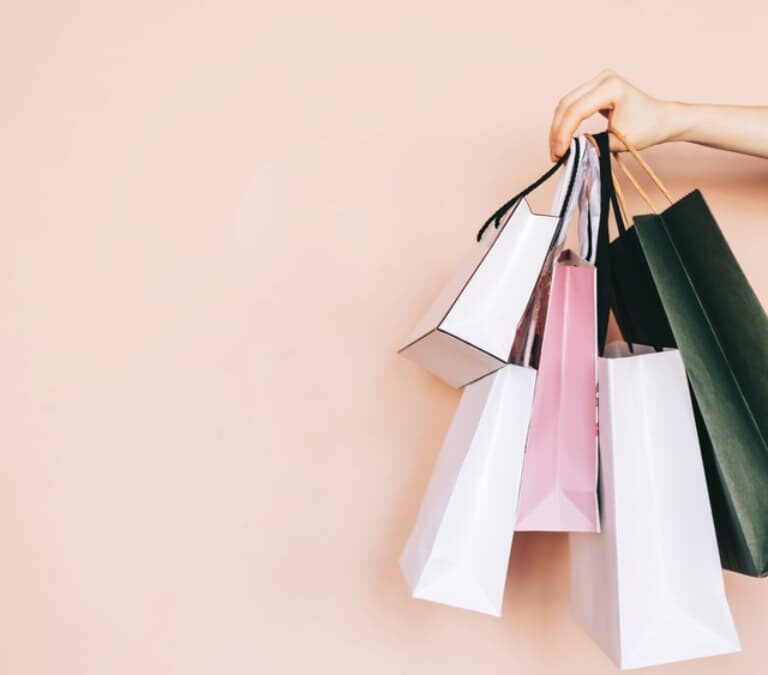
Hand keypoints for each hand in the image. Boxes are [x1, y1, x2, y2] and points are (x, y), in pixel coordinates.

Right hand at [549, 70, 676, 160]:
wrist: (662, 119)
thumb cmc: (647, 128)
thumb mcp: (617, 141)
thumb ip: (592, 144)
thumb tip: (569, 150)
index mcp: (611, 87)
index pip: (576, 111)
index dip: (563, 134)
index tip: (559, 155)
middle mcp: (603, 78)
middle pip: (566, 105)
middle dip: (557, 132)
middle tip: (555, 156)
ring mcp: (598, 81)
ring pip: (566, 105)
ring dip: (558, 128)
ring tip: (559, 150)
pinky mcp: (595, 88)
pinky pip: (572, 105)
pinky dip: (565, 123)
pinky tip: (564, 139)